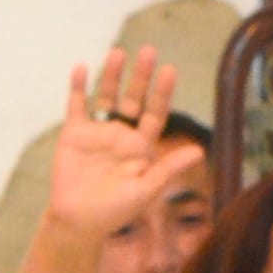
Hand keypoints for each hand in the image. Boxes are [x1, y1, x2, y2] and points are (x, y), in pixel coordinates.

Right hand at [43, 48, 203, 241]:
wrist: (78, 220)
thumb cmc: (115, 211)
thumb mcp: (146, 190)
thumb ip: (168, 168)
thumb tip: (199, 151)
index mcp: (141, 146)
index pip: (155, 113)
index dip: (163, 92)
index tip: (170, 70)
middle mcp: (121, 134)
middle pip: (133, 98)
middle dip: (141, 76)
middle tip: (149, 51)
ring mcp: (97, 132)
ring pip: (106, 96)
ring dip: (112, 75)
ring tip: (118, 52)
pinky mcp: (74, 134)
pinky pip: (76, 105)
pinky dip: (77, 86)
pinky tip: (80, 67)